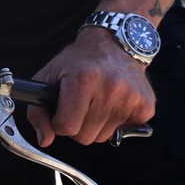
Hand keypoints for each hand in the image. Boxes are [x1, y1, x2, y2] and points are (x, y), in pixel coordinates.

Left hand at [27, 27, 155, 145]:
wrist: (115, 44)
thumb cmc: (79, 61)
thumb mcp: (49, 75)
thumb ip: (38, 110)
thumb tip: (44, 139)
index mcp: (83, 79)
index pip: (67, 127)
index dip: (60, 123)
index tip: (62, 111)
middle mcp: (110, 88)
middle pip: (85, 136)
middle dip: (78, 125)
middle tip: (81, 104)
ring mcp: (131, 98)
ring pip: (104, 137)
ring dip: (97, 124)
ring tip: (98, 100)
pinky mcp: (146, 105)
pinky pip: (124, 132)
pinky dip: (117, 122)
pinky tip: (114, 102)